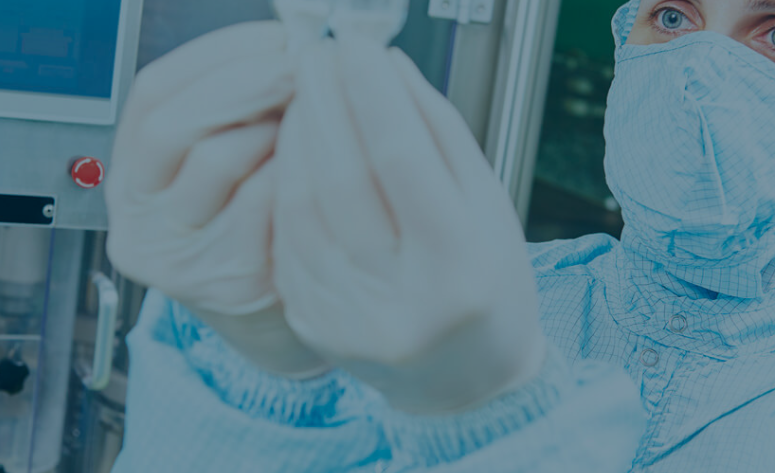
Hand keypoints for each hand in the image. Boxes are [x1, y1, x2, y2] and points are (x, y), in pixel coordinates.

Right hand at [106, 22, 327, 378]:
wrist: (275, 310)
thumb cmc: (255, 223)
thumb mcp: (226, 164)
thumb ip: (238, 110)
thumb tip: (290, 43)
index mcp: (133, 173)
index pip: (154, 93)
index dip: (217, 55)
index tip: (275, 36)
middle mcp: (141, 217)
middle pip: (170, 125)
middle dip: (244, 82)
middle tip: (301, 65)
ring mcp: (180, 254)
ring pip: (216, 159)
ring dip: (274, 125)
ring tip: (313, 115)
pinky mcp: (231, 280)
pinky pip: (265, 203)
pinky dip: (295, 171)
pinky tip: (323, 160)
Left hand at [271, 41, 546, 413]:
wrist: (463, 381)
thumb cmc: (486, 287)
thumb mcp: (488, 207)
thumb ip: (439, 133)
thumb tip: (387, 67)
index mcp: (457, 269)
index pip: (400, 159)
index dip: (372, 93)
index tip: (357, 48)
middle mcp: (398, 301)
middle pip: (342, 178)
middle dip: (325, 102)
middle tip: (319, 55)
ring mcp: (347, 318)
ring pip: (302, 204)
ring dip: (298, 135)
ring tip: (308, 93)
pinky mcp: (312, 322)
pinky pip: (287, 235)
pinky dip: (286, 180)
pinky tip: (297, 146)